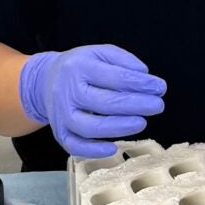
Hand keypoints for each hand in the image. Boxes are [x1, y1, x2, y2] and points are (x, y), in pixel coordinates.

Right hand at [19, 44, 166, 157]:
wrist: (44, 81)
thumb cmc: (80, 67)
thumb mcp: (99, 53)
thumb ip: (123, 60)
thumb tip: (144, 75)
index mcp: (79, 67)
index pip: (114, 77)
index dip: (140, 83)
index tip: (160, 87)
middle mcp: (67, 91)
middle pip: (104, 102)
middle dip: (135, 105)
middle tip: (158, 105)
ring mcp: (61, 114)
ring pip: (90, 128)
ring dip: (119, 127)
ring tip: (142, 122)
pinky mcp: (59, 133)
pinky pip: (75, 147)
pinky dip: (94, 151)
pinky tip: (114, 148)